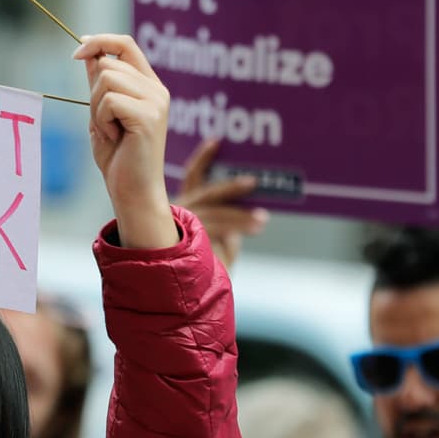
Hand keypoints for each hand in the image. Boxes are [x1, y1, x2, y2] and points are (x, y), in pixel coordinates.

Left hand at [74, 34, 178, 248]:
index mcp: (149, 86)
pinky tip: (114, 138)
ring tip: (110, 131)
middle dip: (93, 92)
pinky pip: (109, 100)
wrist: (133, 192)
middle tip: (103, 122)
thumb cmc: (118, 158)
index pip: (125, 44)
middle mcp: (157, 89)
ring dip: (96, 108)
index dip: (99, 41)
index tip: (77, 52)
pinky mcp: (149, 115)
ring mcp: (156, 101)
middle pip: (109, 63)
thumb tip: (89, 54)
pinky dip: (102, 120)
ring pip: (107, 79)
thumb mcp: (103, 115)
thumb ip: (100, 85)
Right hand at [173, 138, 269, 271]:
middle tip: (254, 181)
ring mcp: (179, 227)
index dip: (203, 158)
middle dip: (231, 186)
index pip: (192, 175)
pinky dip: (235, 229)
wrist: (182, 296)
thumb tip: (249, 214)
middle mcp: (176, 213)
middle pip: (207, 192)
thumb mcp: (219, 240)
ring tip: (262, 218)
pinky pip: (214, 231)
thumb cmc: (201, 267)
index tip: (217, 141)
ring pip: (214, 214)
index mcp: (181, 206)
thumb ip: (229, 225)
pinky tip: (254, 227)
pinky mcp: (184, 243)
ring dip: (241, 216)